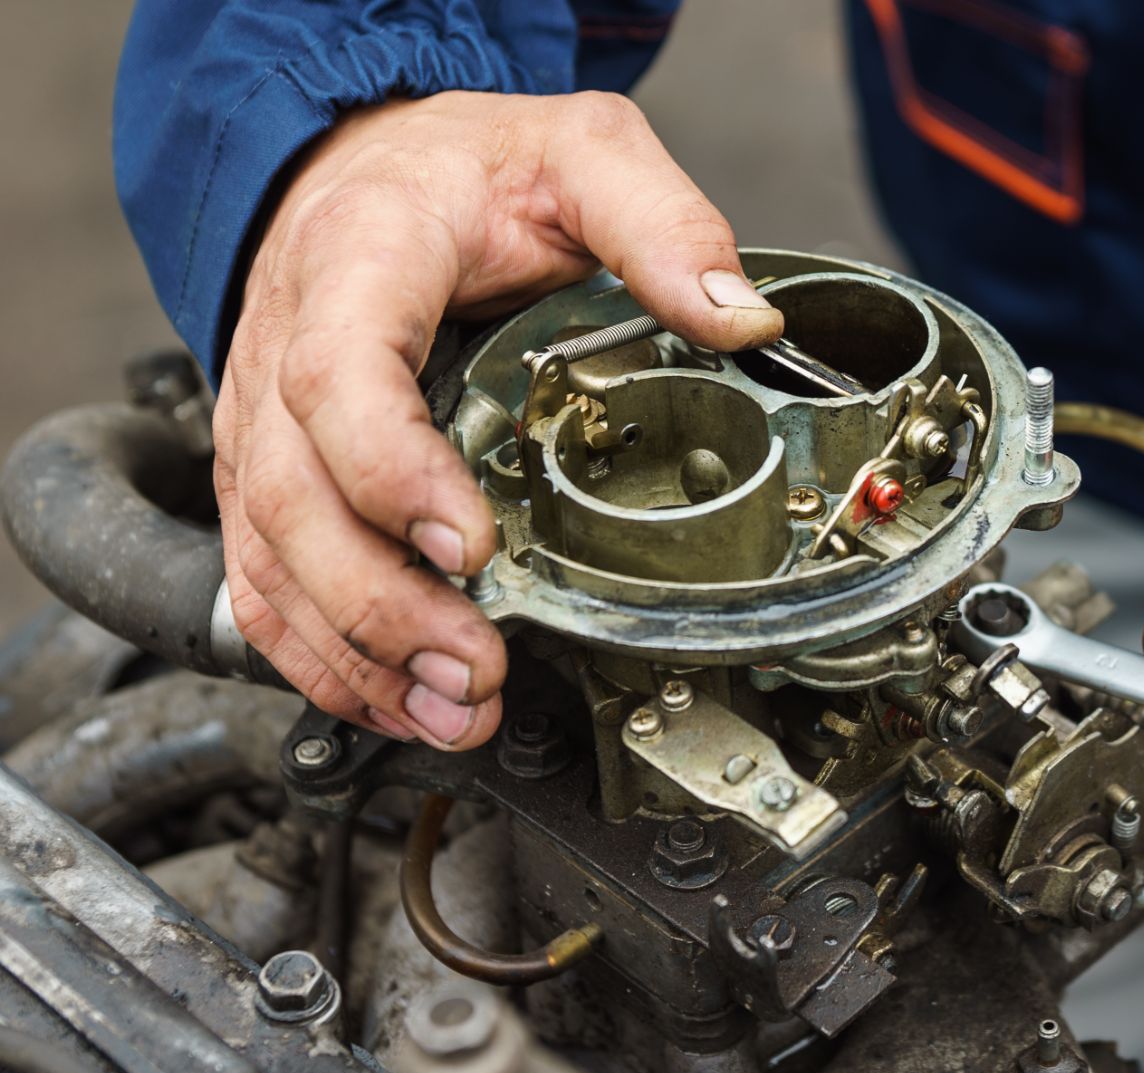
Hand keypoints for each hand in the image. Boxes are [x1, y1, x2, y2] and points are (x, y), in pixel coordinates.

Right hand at [218, 91, 781, 748]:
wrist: (371, 168)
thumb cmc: (466, 169)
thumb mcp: (581, 154)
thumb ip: (661, 224)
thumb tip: (743, 320)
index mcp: (359, 261)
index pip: (342, 376)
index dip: (394, 473)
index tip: (474, 547)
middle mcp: (285, 346)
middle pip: (294, 495)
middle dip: (379, 602)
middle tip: (471, 667)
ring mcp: (265, 420)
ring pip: (270, 555)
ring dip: (353, 650)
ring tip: (448, 710)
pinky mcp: (270, 473)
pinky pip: (263, 578)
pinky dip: (321, 654)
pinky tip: (395, 699)